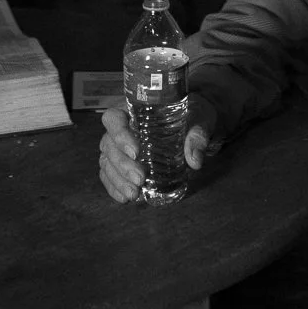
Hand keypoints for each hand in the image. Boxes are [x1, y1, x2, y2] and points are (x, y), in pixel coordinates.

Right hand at [98, 97, 219, 203]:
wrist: (195, 126)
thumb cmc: (193, 115)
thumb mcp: (200, 118)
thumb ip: (198, 135)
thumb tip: (194, 160)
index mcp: (134, 109)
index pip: (114, 118)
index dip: (119, 134)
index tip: (136, 152)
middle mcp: (122, 128)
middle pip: (109, 144)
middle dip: (122, 165)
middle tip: (140, 179)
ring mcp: (119, 147)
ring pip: (107, 161)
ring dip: (117, 179)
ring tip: (134, 194)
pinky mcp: (122, 164)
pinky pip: (109, 175)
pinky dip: (115, 187)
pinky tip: (125, 198)